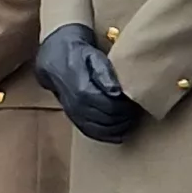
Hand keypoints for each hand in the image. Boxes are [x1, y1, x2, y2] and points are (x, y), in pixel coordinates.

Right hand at [35, 24, 142, 143]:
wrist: (56, 60)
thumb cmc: (79, 56)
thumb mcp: (94, 57)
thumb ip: (105, 74)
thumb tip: (117, 92)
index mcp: (84, 91)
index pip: (112, 108)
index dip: (126, 109)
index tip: (135, 102)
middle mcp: (77, 106)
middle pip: (108, 121)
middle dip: (124, 118)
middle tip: (135, 111)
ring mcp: (74, 114)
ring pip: (101, 130)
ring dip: (118, 128)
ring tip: (129, 119)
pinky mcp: (74, 119)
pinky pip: (91, 133)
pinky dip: (106, 136)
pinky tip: (118, 134)